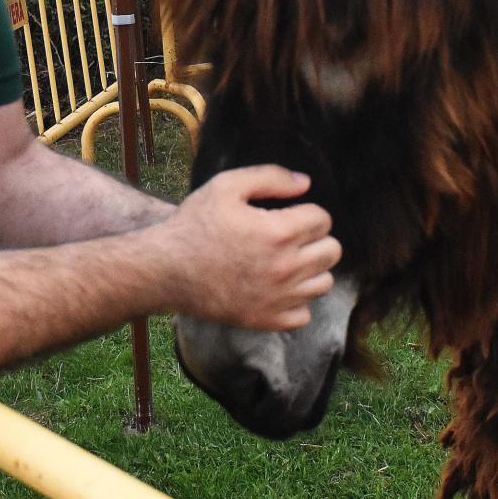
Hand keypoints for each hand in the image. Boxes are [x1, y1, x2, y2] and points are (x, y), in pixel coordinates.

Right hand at [161, 165, 339, 329]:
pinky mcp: (267, 320)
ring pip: (323, 283)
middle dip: (315, 239)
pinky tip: (277, 287)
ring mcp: (278, 298)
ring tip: (285, 261)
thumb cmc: (195, 225)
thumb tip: (306, 183)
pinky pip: (304, 313)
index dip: (306, 212)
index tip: (287, 215)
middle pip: (331, 251)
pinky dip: (296, 301)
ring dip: (310, 269)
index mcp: (279, 232)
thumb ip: (271, 178)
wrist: (166, 269)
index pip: (323, 220)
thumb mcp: (227, 186)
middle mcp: (285, 268)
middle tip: (289, 237)